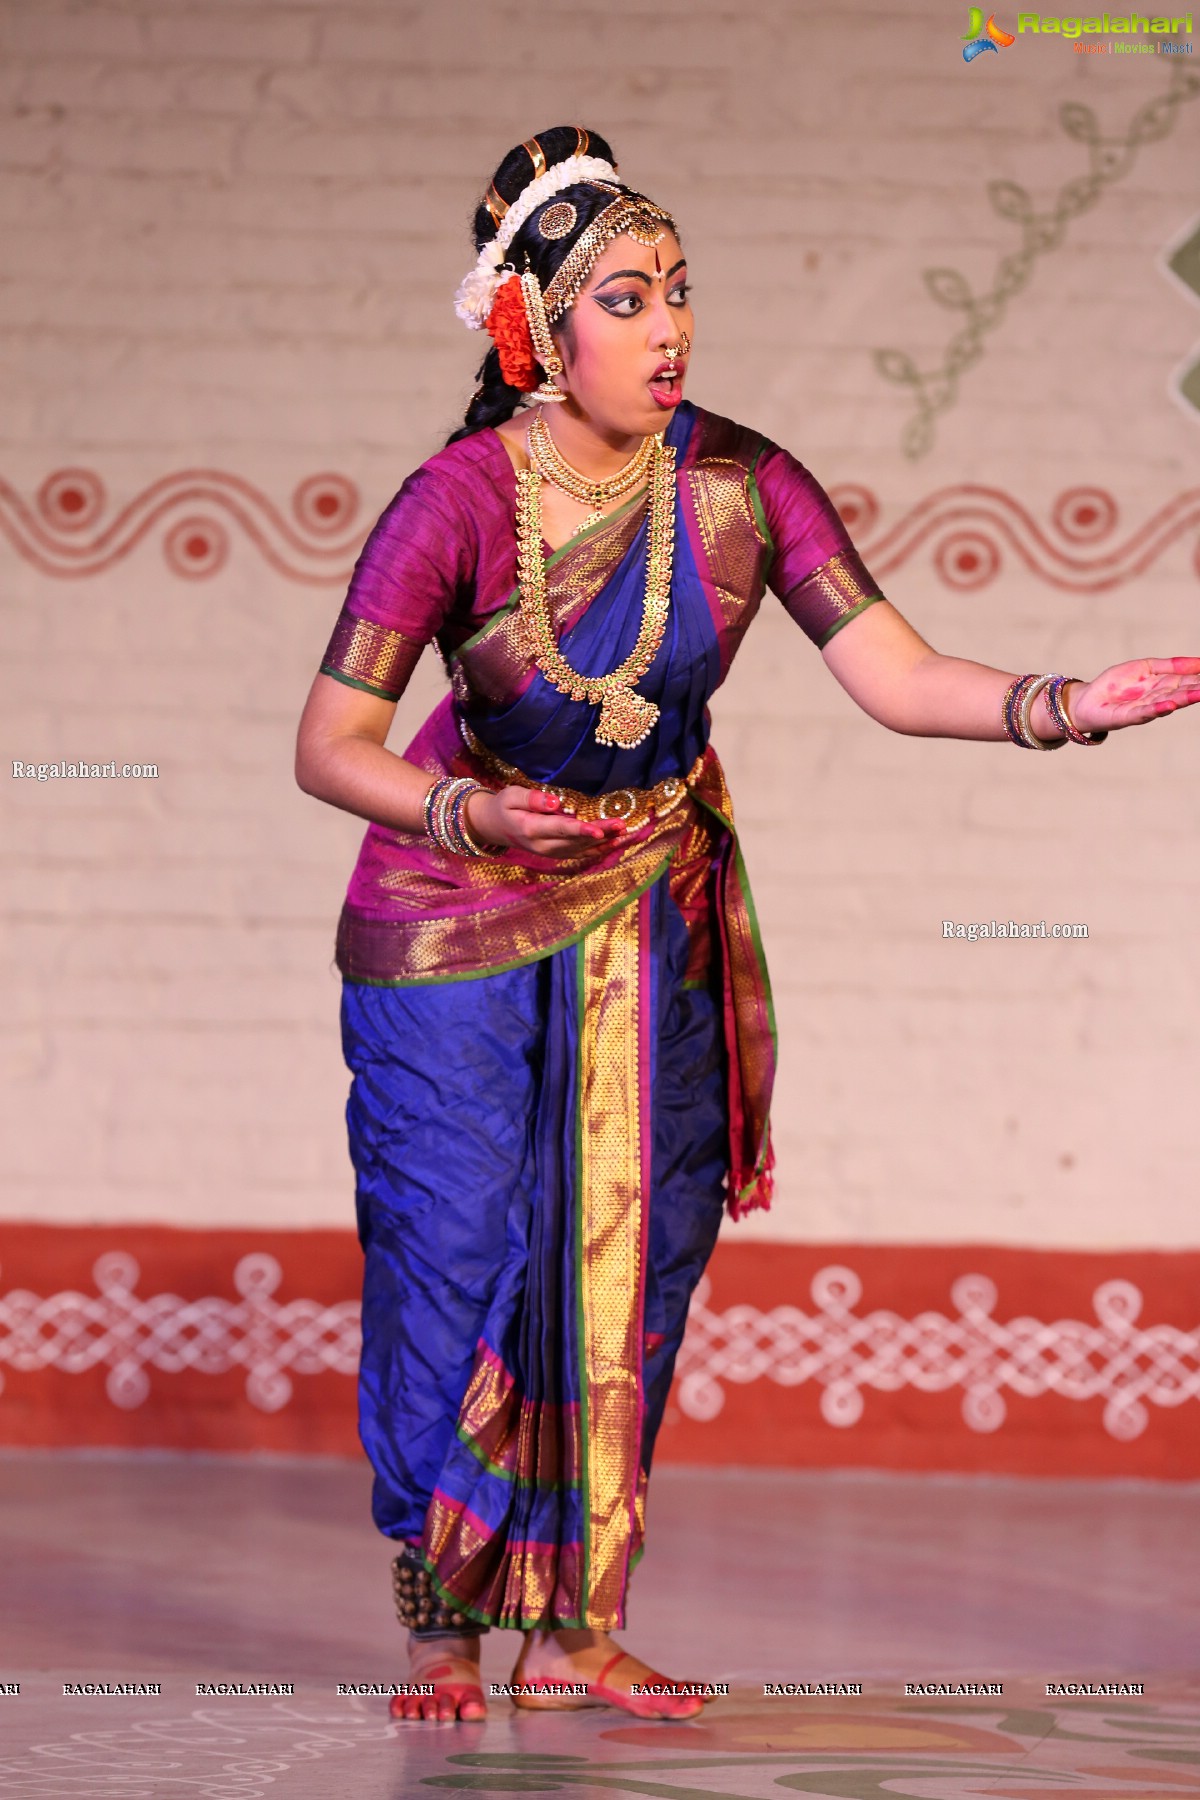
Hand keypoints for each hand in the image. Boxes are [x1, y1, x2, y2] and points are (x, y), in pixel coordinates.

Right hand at [467, 785, 626, 861]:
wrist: (494, 827)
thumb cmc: (504, 806)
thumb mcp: (511, 795)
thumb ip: (532, 799)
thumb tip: (556, 802)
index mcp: (531, 829)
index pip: (560, 829)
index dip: (580, 830)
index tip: (598, 829)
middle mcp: (543, 845)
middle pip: (576, 840)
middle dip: (601, 833)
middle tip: (622, 825)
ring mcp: (550, 852)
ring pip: (581, 848)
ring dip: (604, 841)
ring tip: (624, 830)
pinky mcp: (556, 853)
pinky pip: (580, 853)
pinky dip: (598, 849)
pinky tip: (615, 842)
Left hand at [1069, 657, 1199, 734]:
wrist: (1087, 700)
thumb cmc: (1116, 684)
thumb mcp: (1145, 667)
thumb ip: (1171, 665)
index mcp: (1163, 686)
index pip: (1187, 680)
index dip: (1199, 678)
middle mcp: (1157, 699)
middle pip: (1181, 693)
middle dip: (1197, 690)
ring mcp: (1144, 709)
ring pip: (1167, 703)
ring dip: (1184, 699)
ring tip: (1199, 694)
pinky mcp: (1127, 717)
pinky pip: (1145, 712)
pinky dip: (1157, 709)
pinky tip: (1170, 705)